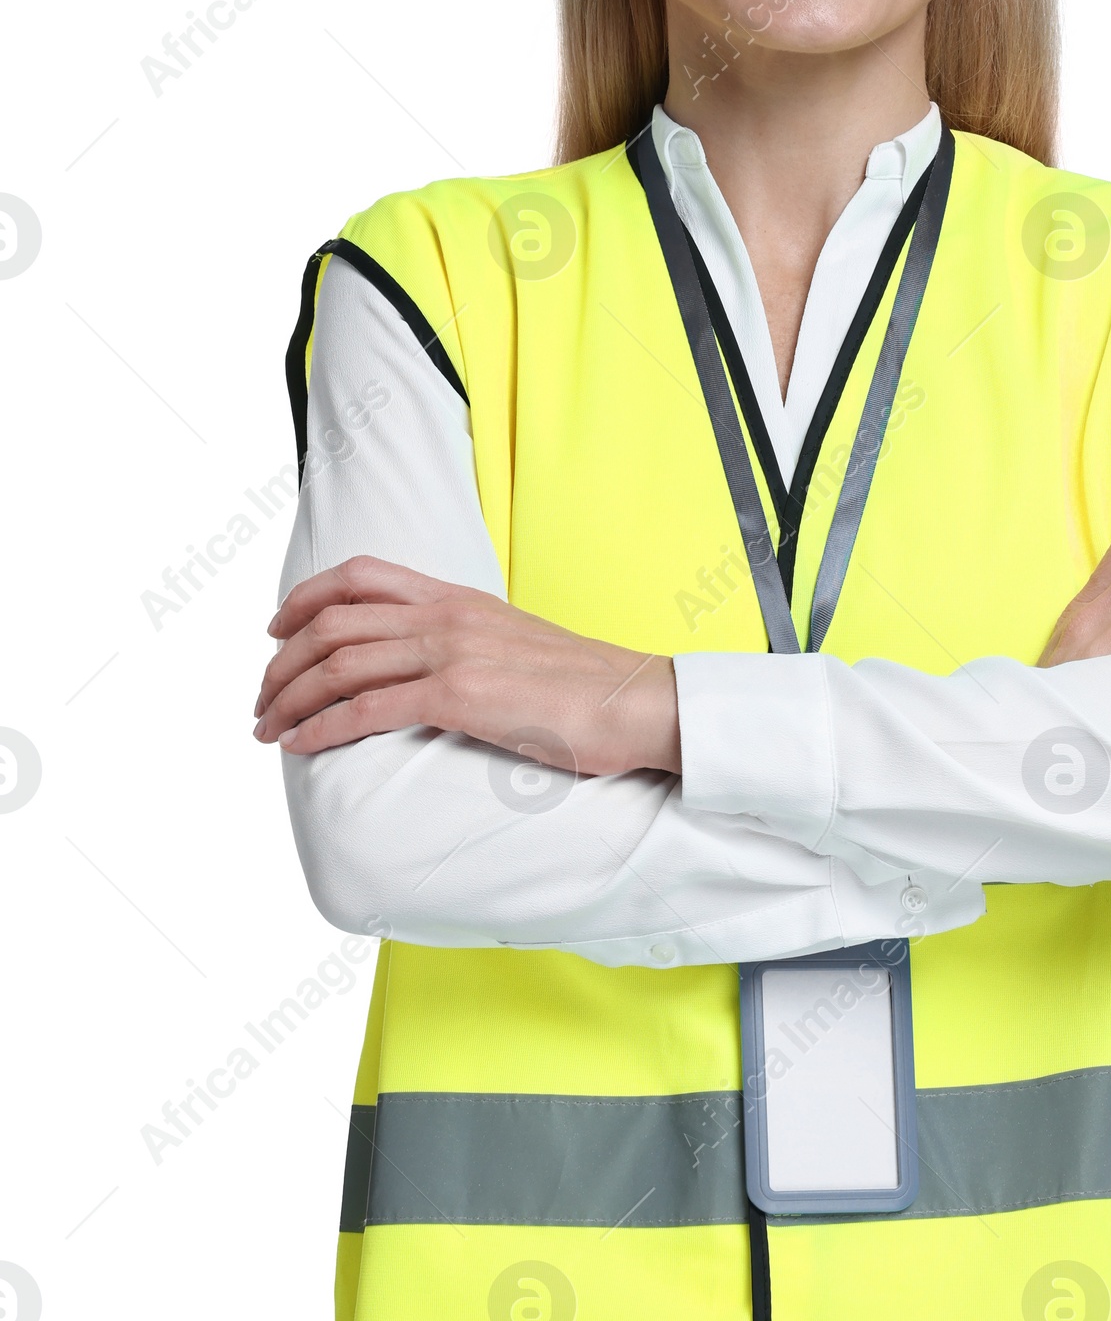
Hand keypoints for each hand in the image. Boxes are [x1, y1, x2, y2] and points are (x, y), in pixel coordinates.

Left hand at [253, 557, 681, 774]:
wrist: (639, 703)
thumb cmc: (587, 689)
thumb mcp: (517, 647)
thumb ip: (470, 646)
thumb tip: (434, 674)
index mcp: (460, 598)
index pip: (362, 575)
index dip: (305, 599)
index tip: (277, 631)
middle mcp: (448, 615)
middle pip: (333, 622)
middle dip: (281, 662)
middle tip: (261, 699)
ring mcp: (452, 652)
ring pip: (339, 664)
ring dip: (289, 698)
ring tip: (266, 729)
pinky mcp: (459, 696)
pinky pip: (367, 709)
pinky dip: (321, 726)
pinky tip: (301, 744)